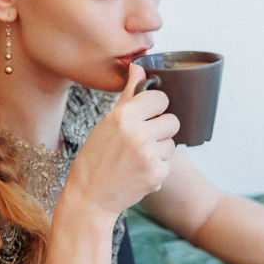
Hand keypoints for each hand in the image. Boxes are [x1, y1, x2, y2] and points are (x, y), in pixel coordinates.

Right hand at [65, 63, 179, 218]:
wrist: (90, 197)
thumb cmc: (95, 158)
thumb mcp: (107, 123)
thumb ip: (128, 96)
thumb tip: (138, 67)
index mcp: (123, 116)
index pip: (161, 98)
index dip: (155, 108)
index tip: (146, 116)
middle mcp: (137, 133)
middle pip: (173, 121)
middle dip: (161, 130)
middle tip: (142, 141)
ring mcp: (148, 155)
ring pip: (172, 144)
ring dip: (159, 151)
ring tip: (136, 159)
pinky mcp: (156, 174)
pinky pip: (168, 164)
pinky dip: (156, 170)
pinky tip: (138, 173)